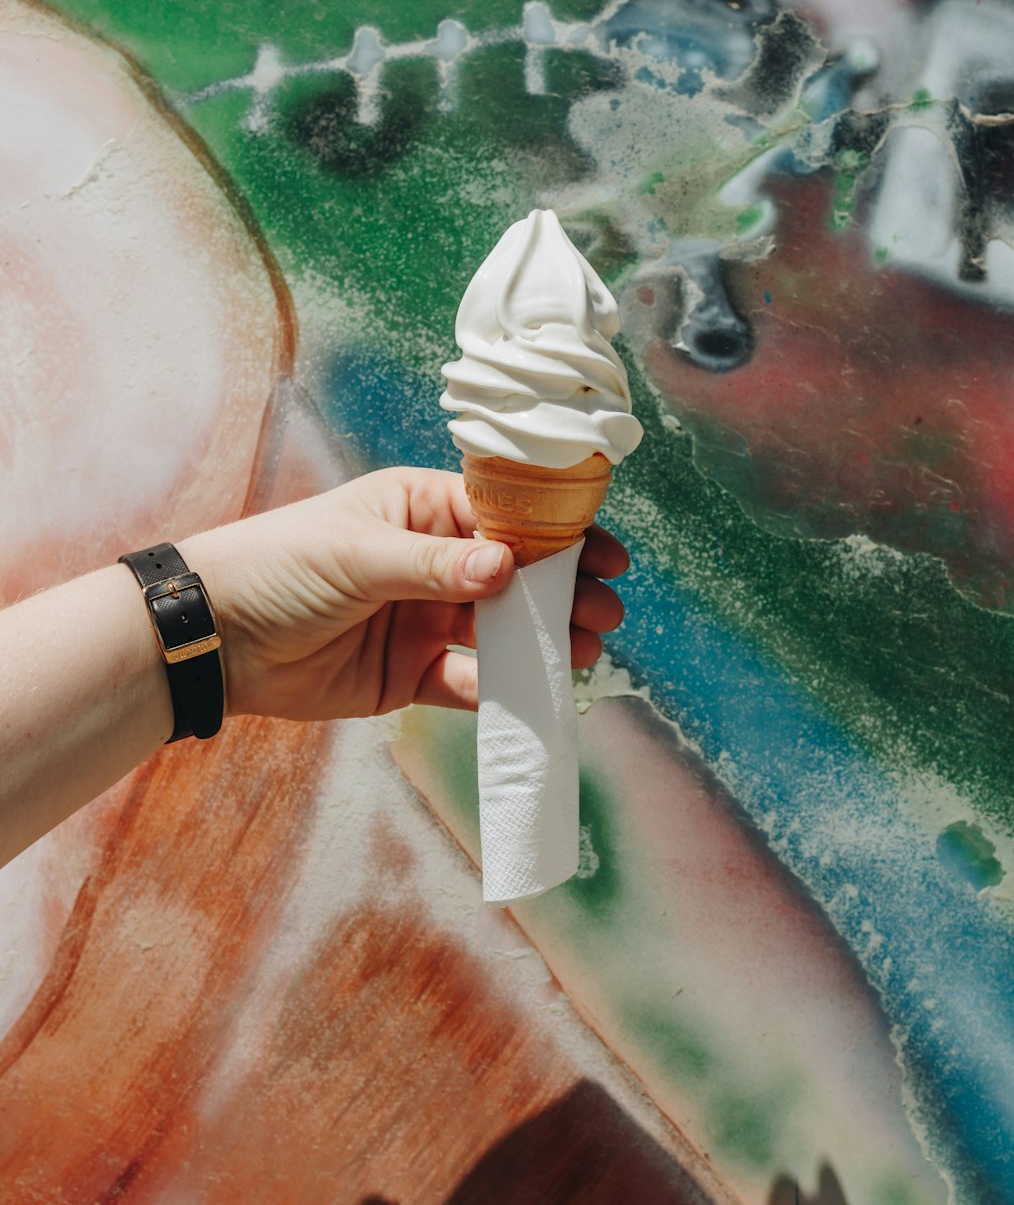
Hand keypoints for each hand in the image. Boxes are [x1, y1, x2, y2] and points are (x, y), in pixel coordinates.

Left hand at [180, 467, 628, 720]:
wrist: (216, 640)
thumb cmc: (279, 567)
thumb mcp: (356, 554)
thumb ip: (432, 566)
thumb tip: (507, 568)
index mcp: (420, 510)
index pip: (503, 517)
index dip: (556, 535)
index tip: (604, 555)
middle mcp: (430, 561)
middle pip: (514, 576)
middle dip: (562, 591)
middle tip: (605, 611)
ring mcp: (424, 618)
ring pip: (500, 630)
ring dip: (542, 641)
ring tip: (581, 651)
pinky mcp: (411, 673)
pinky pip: (468, 682)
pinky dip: (501, 691)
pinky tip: (531, 694)